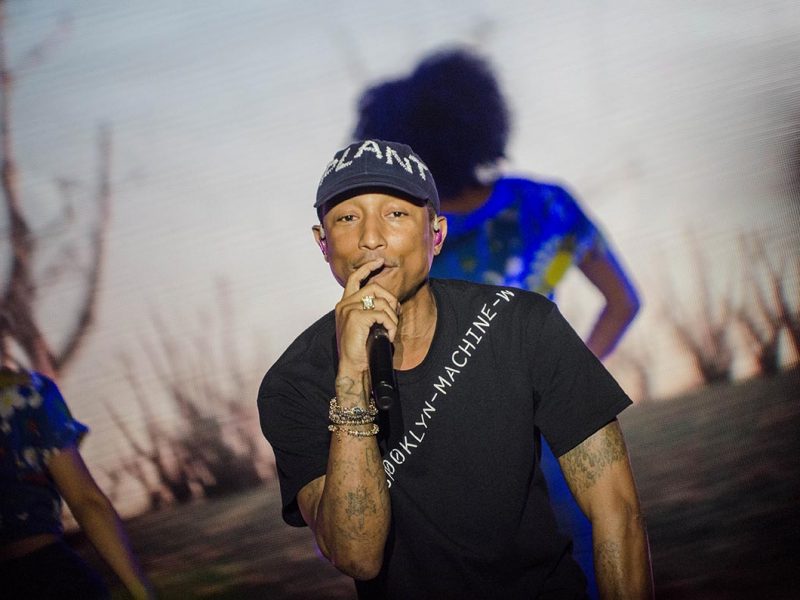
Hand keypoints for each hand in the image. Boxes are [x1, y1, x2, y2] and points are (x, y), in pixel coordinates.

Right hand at [335, 258, 399, 373]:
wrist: (352, 367)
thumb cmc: (360, 349)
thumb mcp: (364, 326)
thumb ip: (369, 311)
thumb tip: (389, 302)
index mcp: (344, 304)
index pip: (355, 278)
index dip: (367, 268)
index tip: (378, 262)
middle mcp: (344, 304)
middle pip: (374, 288)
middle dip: (390, 299)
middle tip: (395, 313)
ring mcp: (348, 310)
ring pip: (381, 302)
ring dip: (392, 317)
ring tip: (390, 330)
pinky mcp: (356, 318)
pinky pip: (382, 314)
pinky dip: (390, 325)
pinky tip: (388, 335)